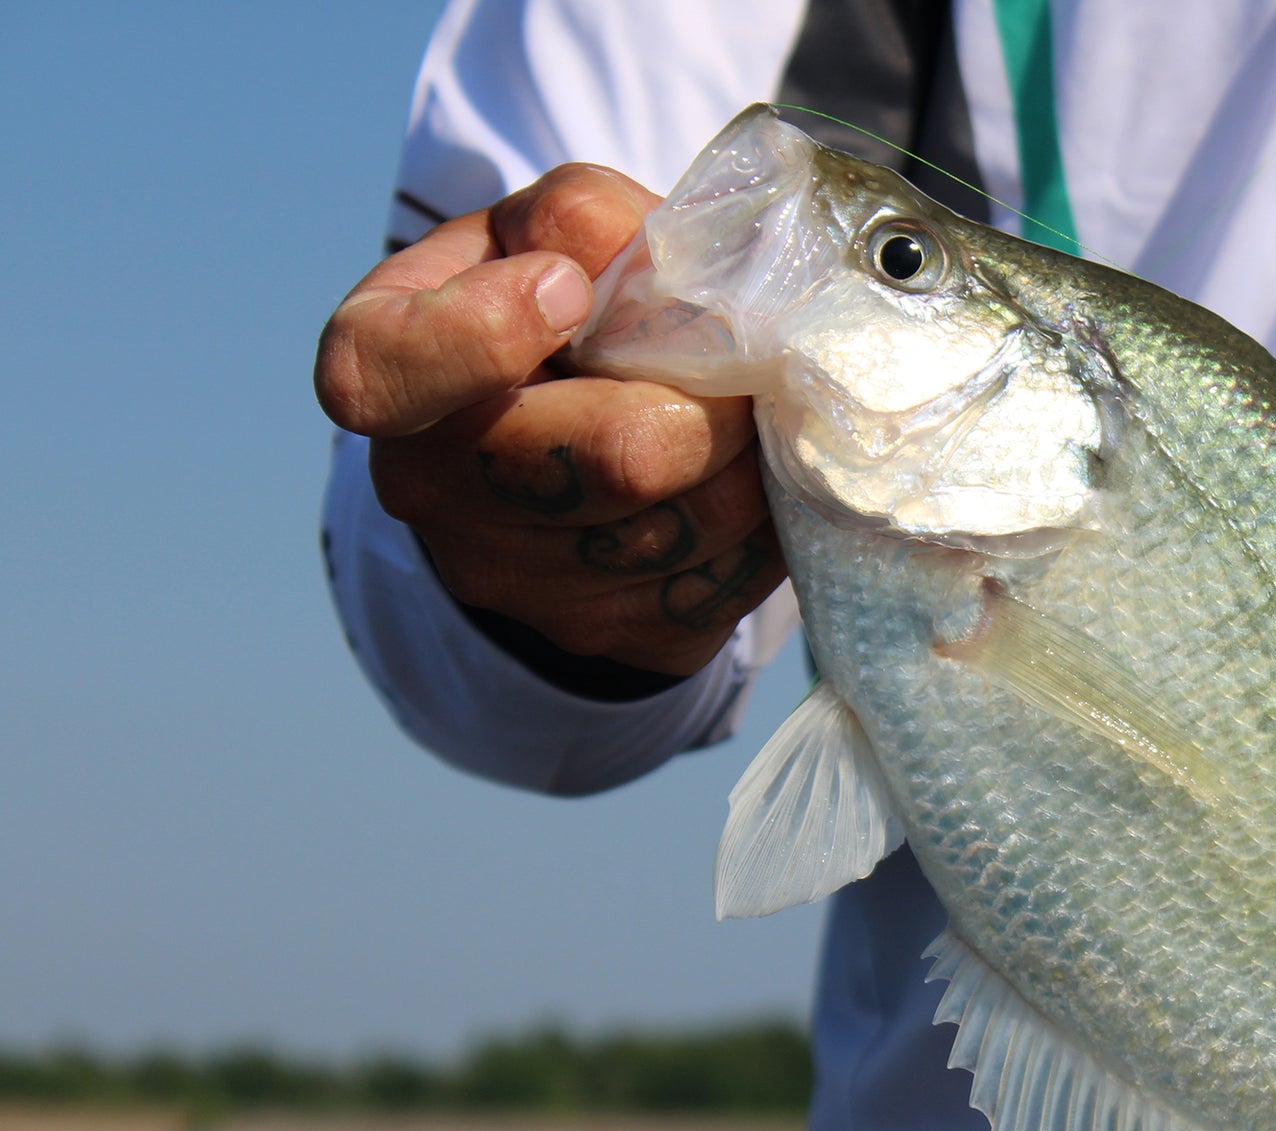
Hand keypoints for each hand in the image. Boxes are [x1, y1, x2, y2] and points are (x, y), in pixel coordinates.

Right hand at [315, 164, 785, 678]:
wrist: (575, 438)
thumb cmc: (558, 310)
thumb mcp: (547, 235)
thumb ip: (581, 223)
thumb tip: (633, 260)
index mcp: (385, 371)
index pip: (388, 375)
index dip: (488, 329)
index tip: (565, 291)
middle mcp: (431, 493)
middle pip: (620, 457)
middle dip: (709, 398)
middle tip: (738, 361)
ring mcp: (521, 584)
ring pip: (700, 521)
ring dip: (752, 458)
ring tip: (743, 416)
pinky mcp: (616, 639)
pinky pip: (734, 579)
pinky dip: (765, 518)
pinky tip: (746, 476)